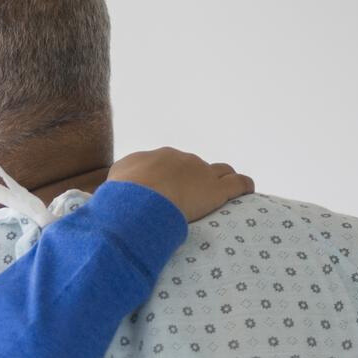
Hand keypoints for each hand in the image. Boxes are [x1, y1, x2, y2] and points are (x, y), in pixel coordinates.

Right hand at [107, 147, 253, 221]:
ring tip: (222, 194)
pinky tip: (247, 193)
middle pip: (193, 167)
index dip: (168, 179)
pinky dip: (244, 187)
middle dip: (194, 180)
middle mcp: (180, 159)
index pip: (167, 164)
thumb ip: (116, 186)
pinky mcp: (218, 190)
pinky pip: (239, 183)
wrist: (139, 198)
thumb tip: (110, 194)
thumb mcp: (111, 186)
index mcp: (155, 158)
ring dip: (221, 180)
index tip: (165, 193)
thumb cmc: (122, 195)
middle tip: (189, 199)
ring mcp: (201, 173)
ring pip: (220, 170)